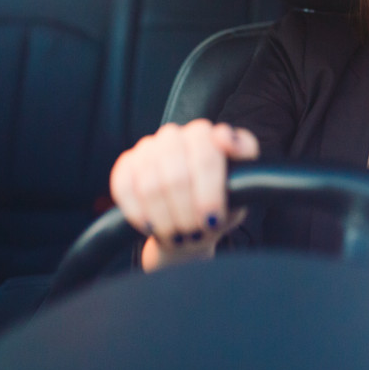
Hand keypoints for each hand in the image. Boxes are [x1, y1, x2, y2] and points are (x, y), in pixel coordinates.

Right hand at [109, 119, 258, 269]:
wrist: (191, 224)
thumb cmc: (220, 203)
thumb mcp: (244, 185)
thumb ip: (243, 157)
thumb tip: (226, 139)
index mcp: (206, 135)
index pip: (206, 156)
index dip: (209, 192)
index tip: (213, 217)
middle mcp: (176, 135)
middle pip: (177, 176)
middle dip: (186, 212)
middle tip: (195, 232)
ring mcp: (148, 148)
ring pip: (151, 185)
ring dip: (165, 218)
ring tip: (177, 234)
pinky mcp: (126, 164)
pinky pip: (124, 188)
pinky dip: (139, 213)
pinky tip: (152, 227)